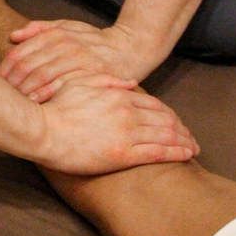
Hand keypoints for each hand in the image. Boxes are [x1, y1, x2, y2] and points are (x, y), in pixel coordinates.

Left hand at [0, 19, 160, 100]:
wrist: (129, 49)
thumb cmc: (93, 40)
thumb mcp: (68, 27)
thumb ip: (40, 29)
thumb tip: (13, 36)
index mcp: (57, 33)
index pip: (22, 52)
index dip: (5, 68)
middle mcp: (67, 45)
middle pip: (29, 66)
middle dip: (11, 83)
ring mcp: (79, 61)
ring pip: (43, 78)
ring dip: (25, 93)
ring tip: (13, 105)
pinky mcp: (91, 76)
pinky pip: (63, 89)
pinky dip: (47, 98)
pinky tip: (37, 108)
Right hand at [34, 70, 199, 174]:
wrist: (43, 130)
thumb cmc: (57, 107)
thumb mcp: (81, 83)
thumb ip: (107, 80)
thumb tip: (129, 82)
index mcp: (118, 95)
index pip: (152, 103)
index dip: (168, 113)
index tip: (175, 121)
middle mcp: (127, 112)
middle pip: (164, 118)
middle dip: (180, 128)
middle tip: (190, 136)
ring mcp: (127, 133)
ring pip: (166, 135)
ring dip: (183, 140)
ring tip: (193, 146)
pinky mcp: (123, 154)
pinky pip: (158, 152)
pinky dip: (176, 152)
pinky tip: (187, 154)